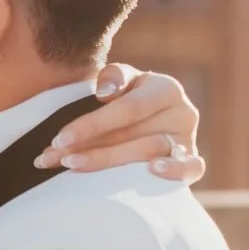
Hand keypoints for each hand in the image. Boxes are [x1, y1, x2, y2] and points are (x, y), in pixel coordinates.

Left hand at [34, 64, 204, 182]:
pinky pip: (193, 168)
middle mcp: (182, 113)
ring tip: (72, 166)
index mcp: (165, 89)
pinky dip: (175, 170)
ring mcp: (188, 140)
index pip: (127, 108)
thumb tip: (105, 92)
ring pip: (149, 152)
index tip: (59, 139)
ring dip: (107, 161)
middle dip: (88, 147)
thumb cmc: (130, 100)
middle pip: (132, 134)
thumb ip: (113, 77)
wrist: (153, 122)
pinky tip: (152, 171)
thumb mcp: (122, 82)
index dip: (91, 124)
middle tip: (55, 158)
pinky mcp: (192, 164)